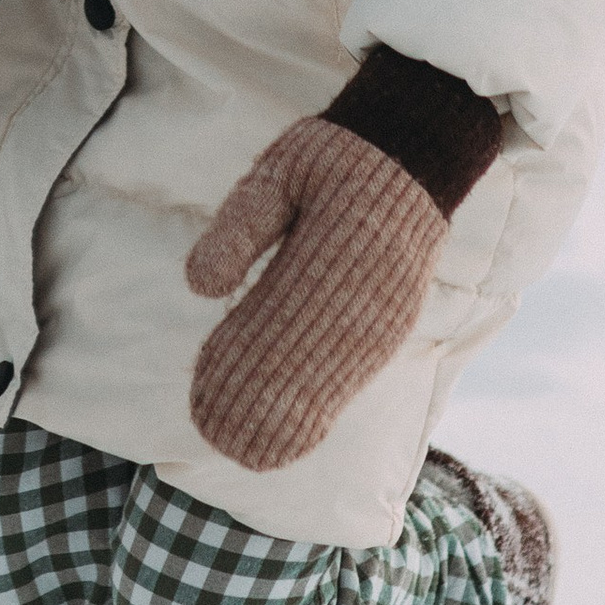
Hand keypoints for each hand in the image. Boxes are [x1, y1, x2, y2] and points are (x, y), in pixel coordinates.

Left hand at [185, 116, 448, 472]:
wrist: (407, 154)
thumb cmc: (331, 159)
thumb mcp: (279, 171)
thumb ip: (241, 225)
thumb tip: (197, 287)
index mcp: (332, 252)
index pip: (274, 323)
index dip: (237, 368)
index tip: (202, 399)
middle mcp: (365, 297)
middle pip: (304, 365)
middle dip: (256, 406)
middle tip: (212, 435)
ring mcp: (383, 318)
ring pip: (331, 384)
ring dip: (287, 419)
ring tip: (242, 450)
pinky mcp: (392, 327)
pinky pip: (353, 379)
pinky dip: (320, 409)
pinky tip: (293, 434)